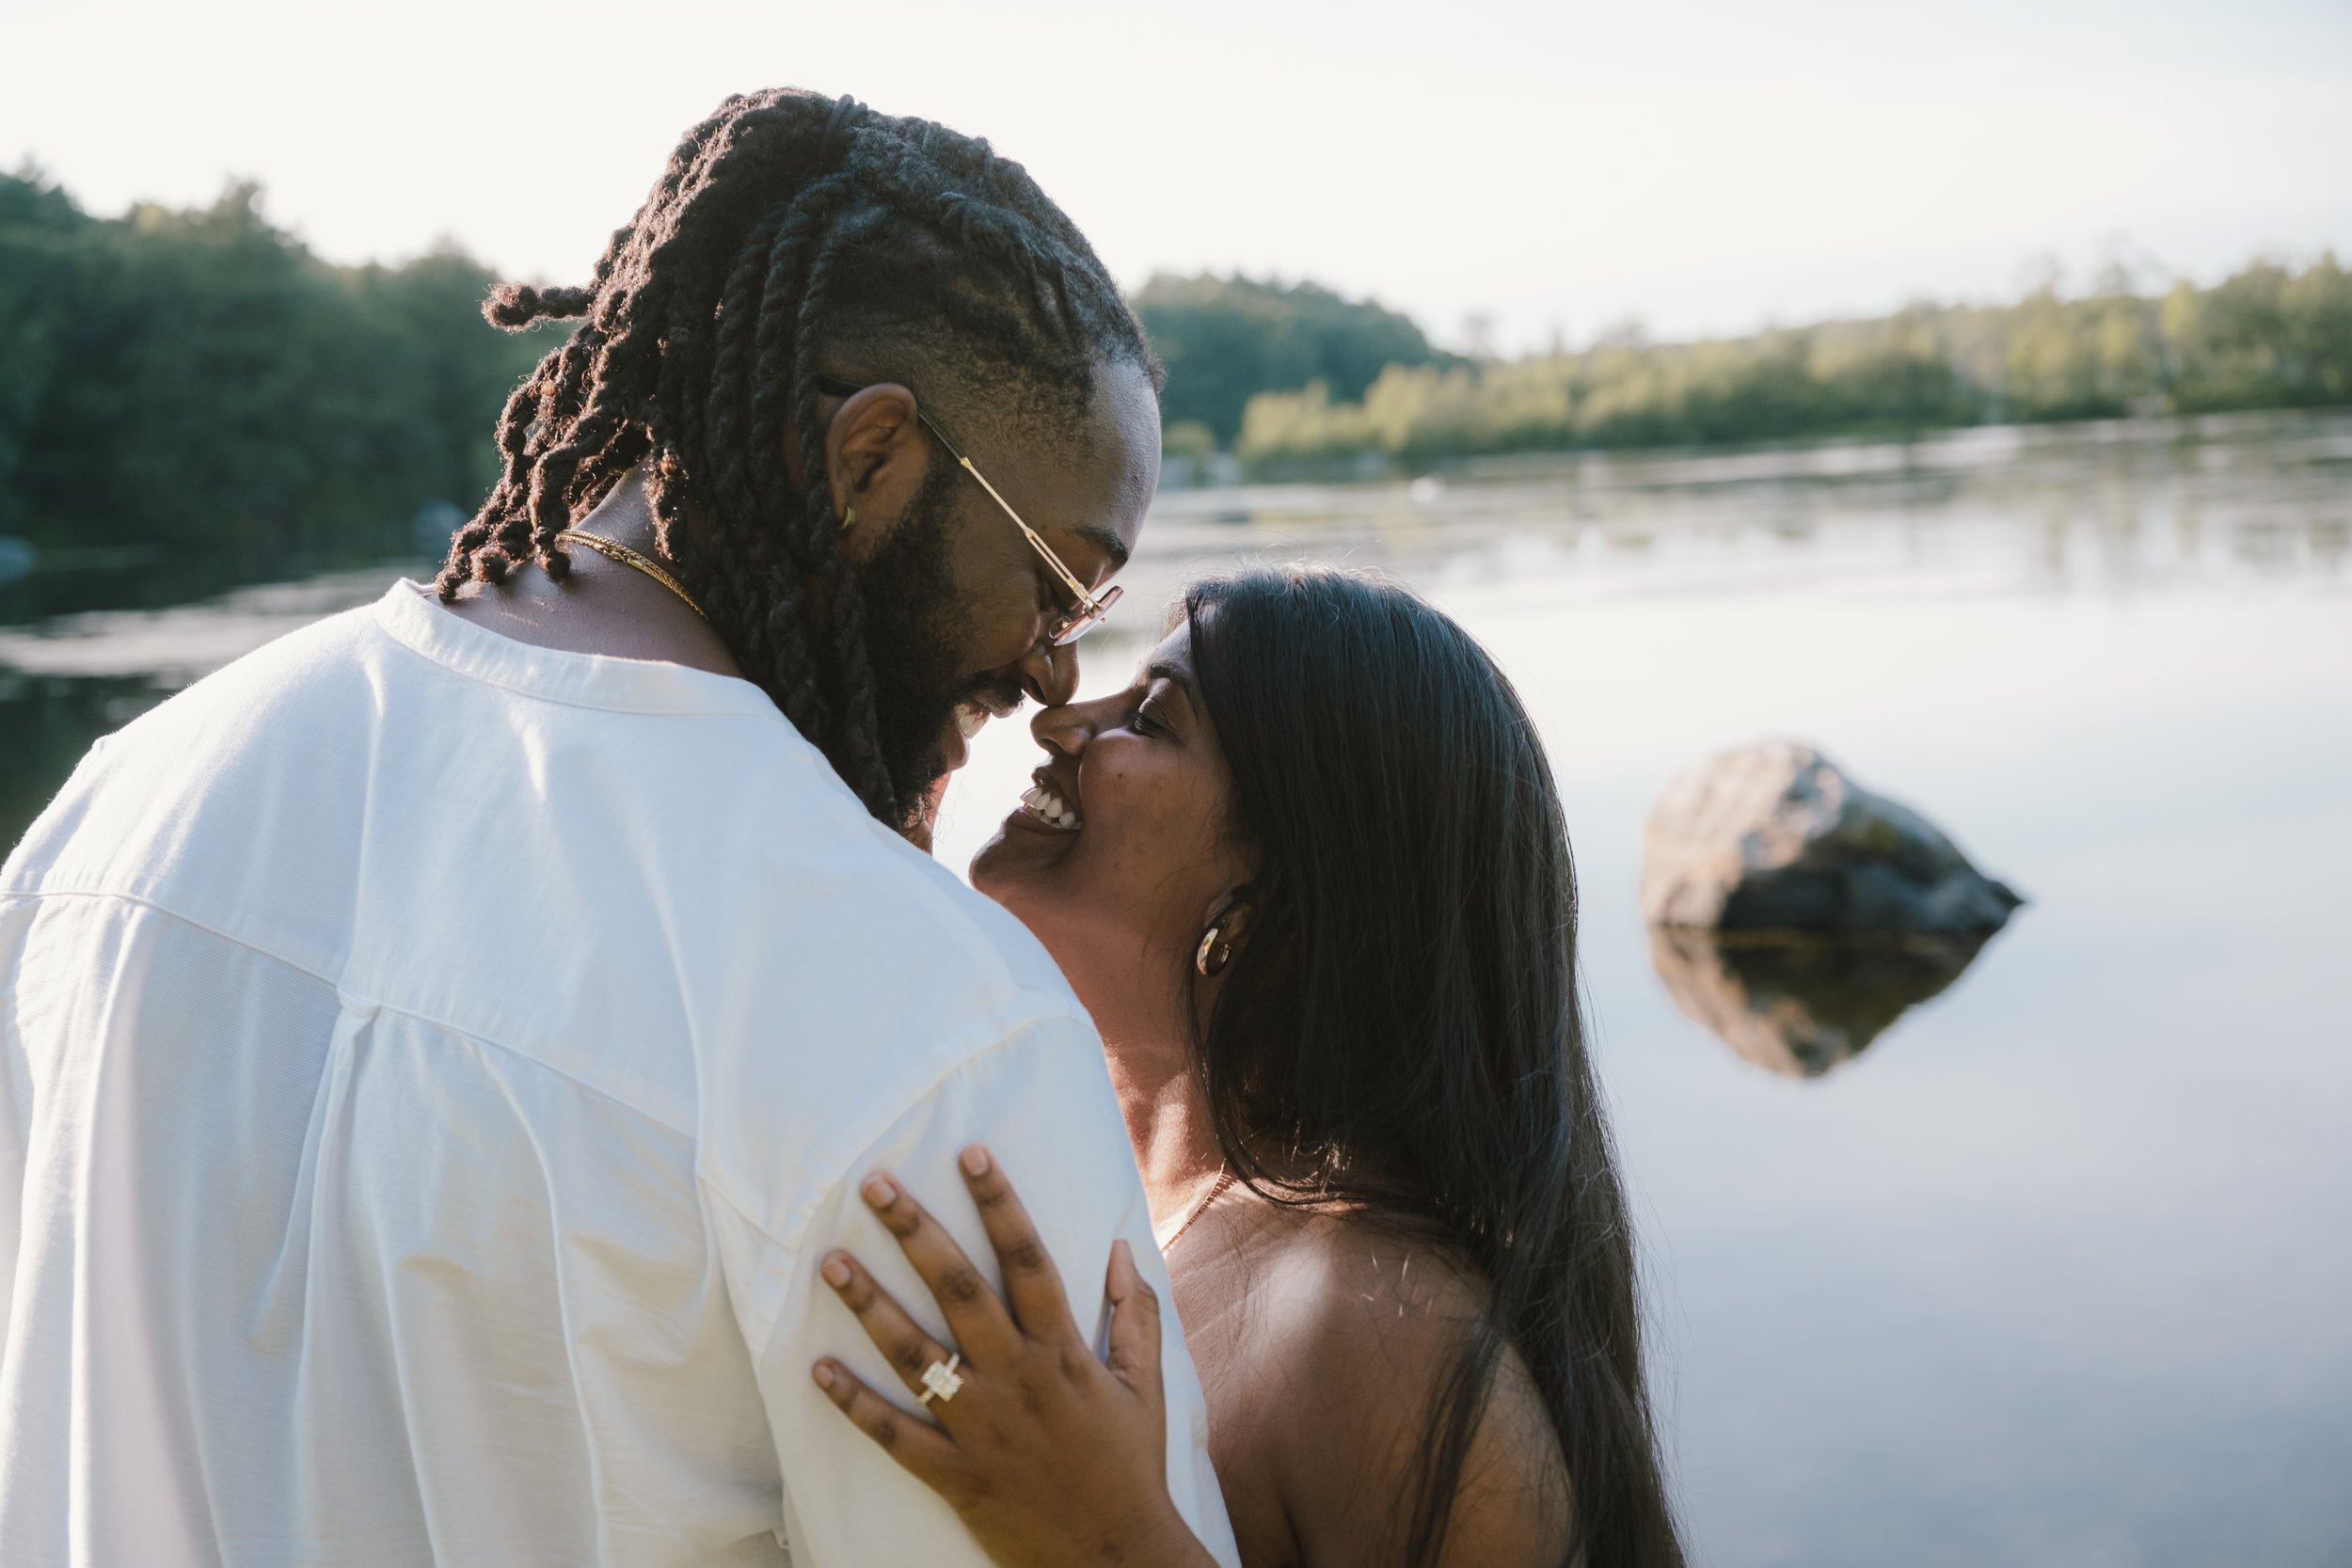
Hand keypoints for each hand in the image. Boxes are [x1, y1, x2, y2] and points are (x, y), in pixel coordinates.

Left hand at [812, 1145, 1212, 1567]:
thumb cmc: (1129, 1466)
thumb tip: (1120, 1249)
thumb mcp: (1146, 1386)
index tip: (971, 1152)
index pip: (1029, 1260)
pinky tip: (817, 1369)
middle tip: (874, 1185)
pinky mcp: (955, 1474)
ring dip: (869, 1305)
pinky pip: (895, 1435)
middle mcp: (1017, 1379)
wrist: (1115, 1559)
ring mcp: (981, 1428)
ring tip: (829, 1262)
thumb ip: (1135, 1315)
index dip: (1000, 1203)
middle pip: (960, 1291)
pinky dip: (855, 1403)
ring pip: (916, 1354)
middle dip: (915, 1233)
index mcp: (1064, 1351)